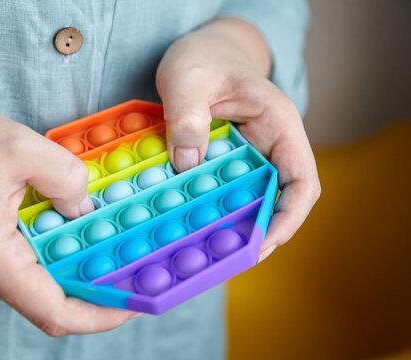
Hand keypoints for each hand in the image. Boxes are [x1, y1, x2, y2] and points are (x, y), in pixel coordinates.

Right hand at [0, 103, 138, 335]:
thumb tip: (86, 209)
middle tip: (132, 259)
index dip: (100, 314)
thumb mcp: (17, 147)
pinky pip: (24, 264)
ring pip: (40, 279)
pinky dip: (52, 250)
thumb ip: (64, 177)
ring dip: (74, 262)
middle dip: (96, 282)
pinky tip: (69, 223)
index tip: (133, 302)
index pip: (55, 312)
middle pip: (53, 298)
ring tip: (106, 235)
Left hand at [156, 17, 320, 261]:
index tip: (264, 242)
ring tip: (209, 249)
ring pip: (252, 200)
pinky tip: (191, 223)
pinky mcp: (227, 163)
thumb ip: (187, 115)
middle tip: (228, 256)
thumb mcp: (187, 77)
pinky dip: (213, 210)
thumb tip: (187, 165)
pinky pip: (226, 192)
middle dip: (258, 231)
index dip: (289, 216)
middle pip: (279, 199)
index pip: (302, 180)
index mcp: (278, 124)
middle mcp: (270, 146)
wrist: (201, 54)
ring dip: (234, 225)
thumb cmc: (203, 58)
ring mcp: (249, 157)